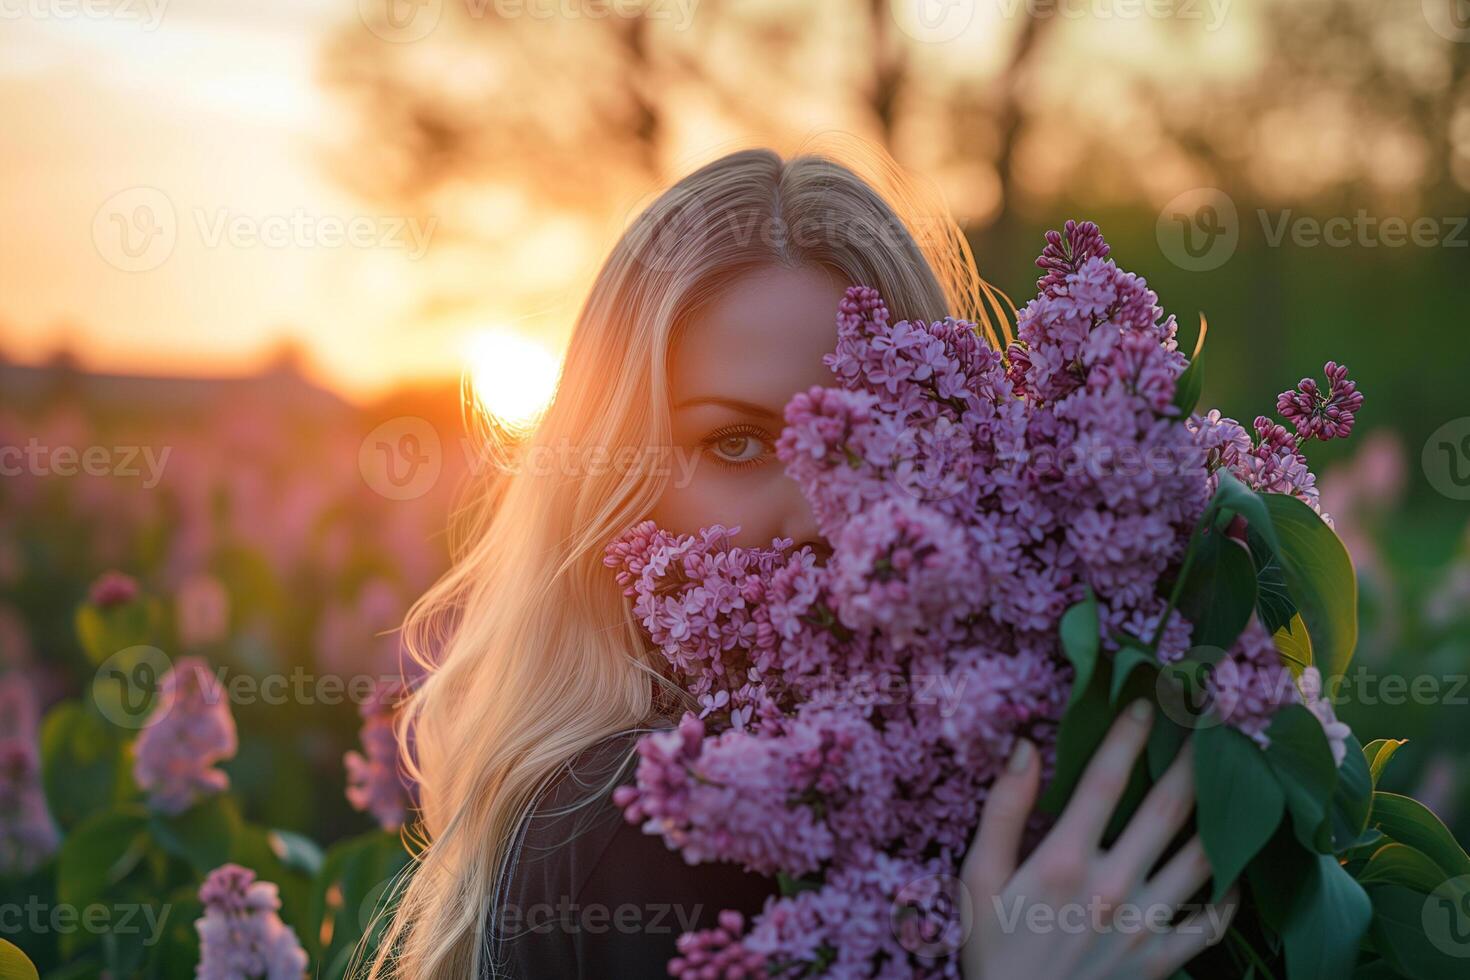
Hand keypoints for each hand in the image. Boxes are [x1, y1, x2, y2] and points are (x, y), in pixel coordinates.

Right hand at [959, 699, 1237, 979]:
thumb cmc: (991, 952)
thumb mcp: (977, 880)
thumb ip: (1002, 811)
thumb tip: (1025, 747)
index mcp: (1063, 860)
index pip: (1104, 781)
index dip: (1129, 736)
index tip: (1149, 700)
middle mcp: (1113, 886)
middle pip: (1167, 809)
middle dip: (1194, 759)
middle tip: (1217, 722)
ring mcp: (1144, 925)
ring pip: (1201, 857)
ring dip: (1222, 814)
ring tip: (1238, 780)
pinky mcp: (1162, 961)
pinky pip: (1211, 922)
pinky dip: (1230, 892)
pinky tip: (1234, 868)